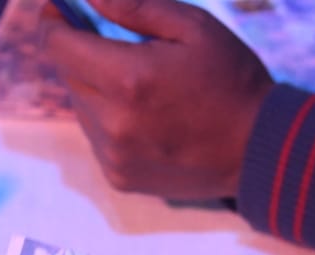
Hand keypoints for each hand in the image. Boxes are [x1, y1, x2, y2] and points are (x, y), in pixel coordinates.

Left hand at [37, 0, 272, 198]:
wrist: (260, 150)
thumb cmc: (232, 82)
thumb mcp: (193, 27)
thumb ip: (136, 7)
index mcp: (127, 79)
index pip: (58, 45)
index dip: (54, 22)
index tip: (61, 10)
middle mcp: (112, 122)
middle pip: (68, 76)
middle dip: (81, 53)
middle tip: (110, 43)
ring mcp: (114, 155)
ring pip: (81, 108)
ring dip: (96, 89)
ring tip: (138, 86)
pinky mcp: (121, 178)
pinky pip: (97, 139)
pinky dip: (109, 122)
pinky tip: (145, 117)